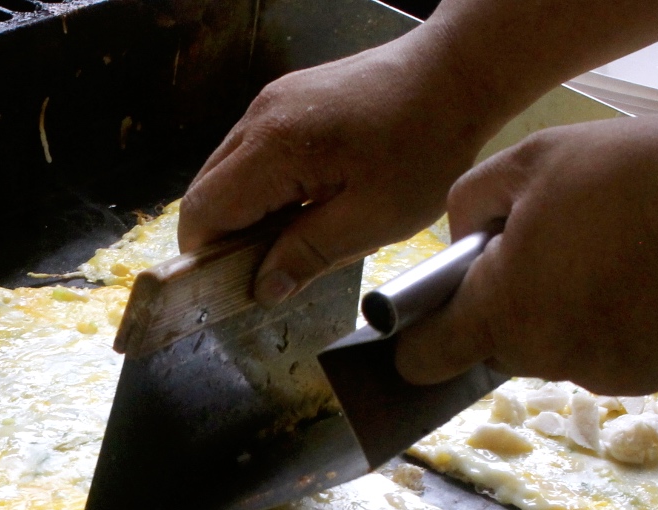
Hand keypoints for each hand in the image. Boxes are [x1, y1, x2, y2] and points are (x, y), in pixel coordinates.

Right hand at [179, 34, 505, 306]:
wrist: (455, 73)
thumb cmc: (424, 145)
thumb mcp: (373, 218)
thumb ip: (308, 254)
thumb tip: (263, 288)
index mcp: (273, 147)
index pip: (202, 212)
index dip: (207, 258)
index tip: (234, 288)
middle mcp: (259, 118)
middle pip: (205, 192)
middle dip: (224, 239)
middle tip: (268, 271)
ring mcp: (270, 104)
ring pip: (226, 174)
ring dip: (246, 214)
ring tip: (292, 237)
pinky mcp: (287, 100)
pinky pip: (251, 154)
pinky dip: (262, 188)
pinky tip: (304, 203)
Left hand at [396, 115, 657, 395]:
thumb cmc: (627, 175)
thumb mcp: (528, 162)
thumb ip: (468, 205)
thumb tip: (458, 241)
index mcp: (498, 312)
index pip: (425, 360)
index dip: (421, 341)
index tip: (435, 315)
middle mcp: (540, 356)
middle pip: (494, 350)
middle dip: (504, 311)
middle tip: (544, 252)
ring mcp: (595, 373)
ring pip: (552, 351)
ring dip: (559, 317)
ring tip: (603, 257)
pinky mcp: (645, 378)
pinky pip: (605, 355)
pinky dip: (611, 327)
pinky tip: (641, 281)